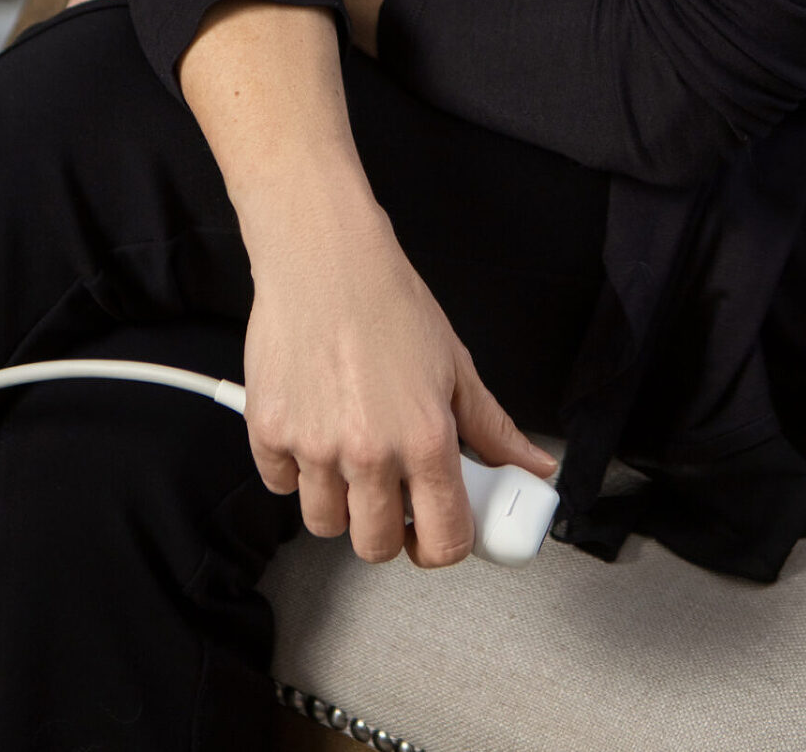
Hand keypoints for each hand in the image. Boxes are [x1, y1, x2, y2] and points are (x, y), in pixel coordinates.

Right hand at [177, 0, 554, 568]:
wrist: (324, 259)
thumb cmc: (390, 304)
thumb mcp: (457, 367)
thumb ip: (495, 430)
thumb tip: (536, 467)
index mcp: (426, 441)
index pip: (443, 542)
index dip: (443, 546)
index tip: (436, 532)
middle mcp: (370, 454)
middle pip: (376, 546)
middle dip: (387, 527)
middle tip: (390, 488)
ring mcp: (314, 448)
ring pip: (324, 524)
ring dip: (339, 500)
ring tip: (348, 450)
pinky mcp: (268, 434)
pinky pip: (281, 486)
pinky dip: (295, 468)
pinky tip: (313, 426)